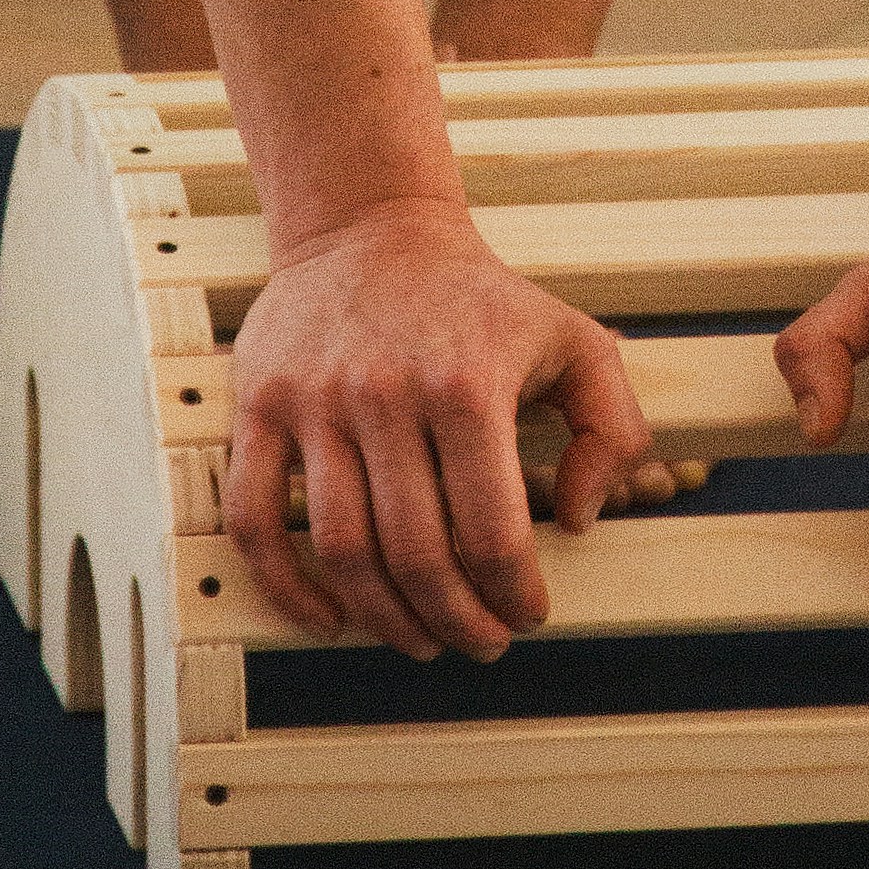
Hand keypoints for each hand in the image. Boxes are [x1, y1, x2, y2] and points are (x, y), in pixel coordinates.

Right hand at [223, 199, 654, 659]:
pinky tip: (328, 618)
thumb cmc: (480, 298)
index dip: (514, 594)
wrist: (370, 226)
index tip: (528, 615)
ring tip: (419, 640)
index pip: (492, 531)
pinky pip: (255, 518)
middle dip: (456, 621)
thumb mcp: (576, 339)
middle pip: (417, 555)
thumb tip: (581, 517)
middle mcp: (386, 395)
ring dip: (383, 619)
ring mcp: (315, 402)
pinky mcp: (260, 405)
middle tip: (480, 643)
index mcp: (466, 383)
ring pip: (341, 550)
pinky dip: (285, 585)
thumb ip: (613, 428)